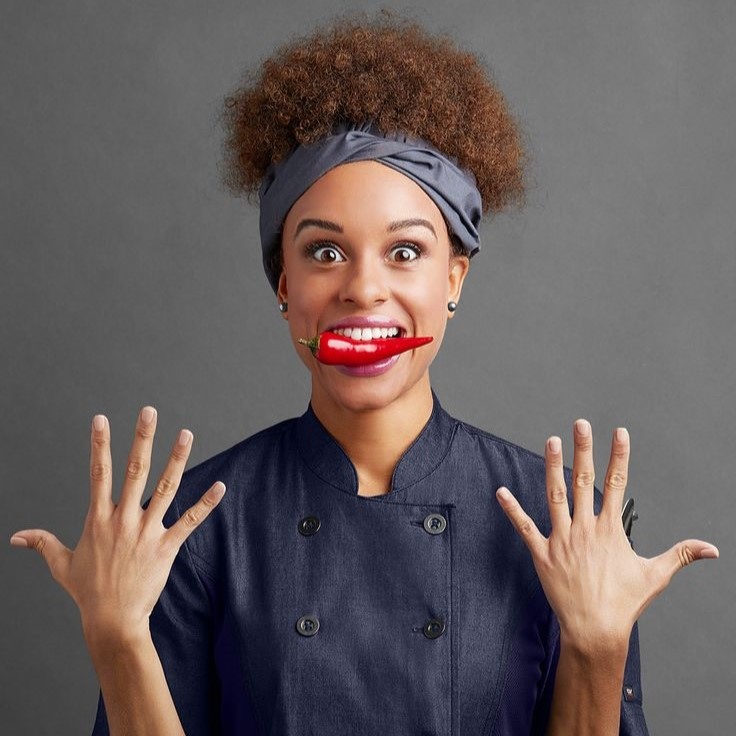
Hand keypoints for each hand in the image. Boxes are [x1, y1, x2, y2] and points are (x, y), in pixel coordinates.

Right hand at [10, 407, 224, 643]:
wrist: (113, 621)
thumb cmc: (88, 592)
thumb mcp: (62, 565)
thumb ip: (43, 544)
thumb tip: (16, 537)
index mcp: (99, 518)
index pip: (99, 473)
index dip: (99, 444)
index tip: (101, 419)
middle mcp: (123, 519)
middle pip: (135, 470)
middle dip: (142, 439)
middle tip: (149, 411)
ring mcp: (147, 531)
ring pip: (166, 488)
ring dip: (177, 459)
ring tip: (186, 433)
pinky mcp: (167, 546)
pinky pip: (190, 520)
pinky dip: (206, 503)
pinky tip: (221, 486)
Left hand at [495, 419, 717, 653]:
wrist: (596, 630)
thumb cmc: (624, 603)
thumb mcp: (656, 575)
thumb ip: (681, 554)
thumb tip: (712, 549)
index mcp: (610, 530)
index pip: (617, 483)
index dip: (619, 456)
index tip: (619, 432)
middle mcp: (585, 529)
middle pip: (584, 481)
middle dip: (584, 450)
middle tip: (581, 424)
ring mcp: (562, 539)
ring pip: (555, 495)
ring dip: (552, 467)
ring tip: (551, 441)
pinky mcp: (542, 554)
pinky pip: (525, 527)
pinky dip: (512, 509)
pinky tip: (500, 491)